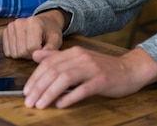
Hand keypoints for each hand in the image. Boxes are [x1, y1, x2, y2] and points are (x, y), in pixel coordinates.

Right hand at [3, 10, 67, 58]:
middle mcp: (19, 22)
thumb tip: (39, 57)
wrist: (44, 22)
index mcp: (33, 22)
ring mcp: (11, 26)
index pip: (31, 48)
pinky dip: (15, 53)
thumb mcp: (56, 39)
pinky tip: (23, 46)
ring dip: (23, 55)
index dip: (39, 53)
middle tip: (37, 48)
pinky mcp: (5, 31)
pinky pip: (7, 52)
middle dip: (31, 55)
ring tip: (30, 46)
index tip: (44, 48)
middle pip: (21, 52)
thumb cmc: (50, 32)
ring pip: (14, 53)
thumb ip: (51, 49)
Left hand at [23, 46, 156, 108]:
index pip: (49, 62)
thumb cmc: (103, 67)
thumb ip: (57, 56)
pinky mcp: (102, 80)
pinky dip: (69, 97)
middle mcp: (82, 57)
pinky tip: (60, 104)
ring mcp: (92, 68)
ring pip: (65, 79)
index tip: (26, 91)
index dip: (35, 77)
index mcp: (74, 52)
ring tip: (41, 105)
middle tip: (29, 101)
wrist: (130, 70)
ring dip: (50, 93)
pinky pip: (82, 89)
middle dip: (39, 87)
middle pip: (54, 71)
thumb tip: (36, 55)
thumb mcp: (79, 59)